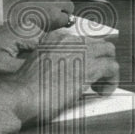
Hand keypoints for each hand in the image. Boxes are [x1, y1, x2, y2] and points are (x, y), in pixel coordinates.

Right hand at [0, 33, 119, 122]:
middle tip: (95, 77)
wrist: (22, 95)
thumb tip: (70, 70)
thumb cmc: (25, 88)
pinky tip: (103, 91)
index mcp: (55, 37)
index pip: (82, 39)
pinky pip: (112, 68)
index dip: (87, 55)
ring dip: (107, 69)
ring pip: (108, 51)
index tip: (85, 67)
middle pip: (98, 43)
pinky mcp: (90, 67)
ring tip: (100, 85)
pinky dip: (111, 80)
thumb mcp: (38, 65)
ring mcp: (81, 51)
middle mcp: (70, 40)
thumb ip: (55, 61)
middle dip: (100, 59)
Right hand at [4, 0, 73, 31]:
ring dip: (61, 12)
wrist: (10, 16)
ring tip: (45, 14)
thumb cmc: (18, 1)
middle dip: (60, 2)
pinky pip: (66, 19)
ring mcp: (58, 2)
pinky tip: (47, 21)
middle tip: (46, 7)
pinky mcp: (58, 16)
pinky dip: (59, 22)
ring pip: (69, 8)